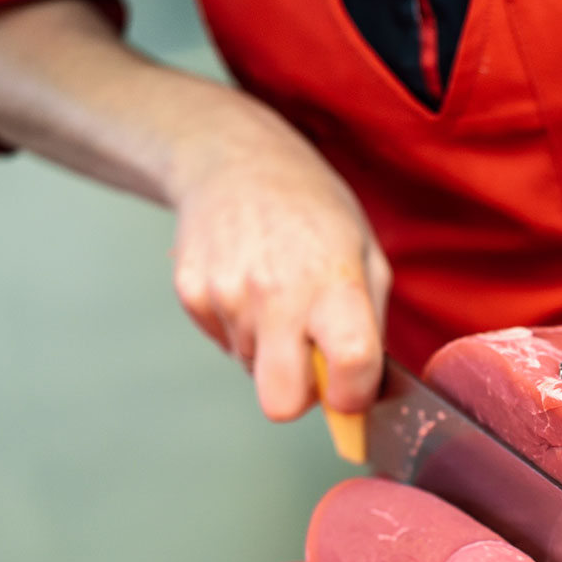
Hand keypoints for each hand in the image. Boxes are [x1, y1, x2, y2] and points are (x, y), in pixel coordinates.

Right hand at [168, 104, 390, 420]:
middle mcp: (277, 292)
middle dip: (298, 395)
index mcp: (333, 281)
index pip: (350, 364)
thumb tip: (364, 395)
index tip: (350, 388)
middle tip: (308, 358)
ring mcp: (227, 295)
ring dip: (269, 346)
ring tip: (275, 292)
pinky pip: (224, 343)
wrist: (233, 158)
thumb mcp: (364, 252)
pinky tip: (246, 282)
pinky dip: (238, 326)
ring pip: (252, 369)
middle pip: (281, 403)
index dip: (353, 394)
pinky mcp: (192, 294)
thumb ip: (369, 325)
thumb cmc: (309, 207)